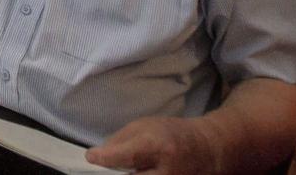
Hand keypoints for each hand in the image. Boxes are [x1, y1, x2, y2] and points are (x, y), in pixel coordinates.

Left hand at [87, 115, 219, 173]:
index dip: (105, 157)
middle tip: (106, 168)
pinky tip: (136, 172)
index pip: (127, 155)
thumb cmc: (171, 134)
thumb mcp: (144, 126)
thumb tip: (98, 156)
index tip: (91, 156)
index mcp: (158, 146)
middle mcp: (165, 171)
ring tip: (124, 169)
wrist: (204, 150)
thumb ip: (120, 140)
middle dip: (113, 174)